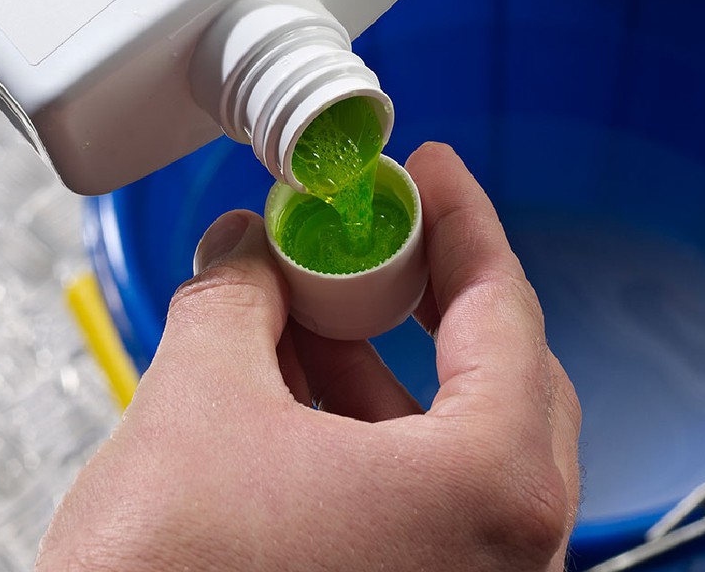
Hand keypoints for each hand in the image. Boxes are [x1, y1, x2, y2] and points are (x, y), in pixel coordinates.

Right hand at [36, 143, 580, 571]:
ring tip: (318, 297)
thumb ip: (234, 300)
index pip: (503, 307)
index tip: (431, 171)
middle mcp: (506, 553)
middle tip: (386, 232)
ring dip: (385, 358)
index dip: (461, 220)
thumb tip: (245, 247)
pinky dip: (369, 427)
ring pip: (455, 438)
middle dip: (431, 289)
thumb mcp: (198, 407)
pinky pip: (421, 495)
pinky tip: (301, 381)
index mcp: (490, 489)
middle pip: (498, 370)